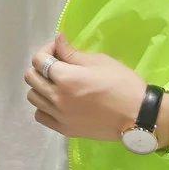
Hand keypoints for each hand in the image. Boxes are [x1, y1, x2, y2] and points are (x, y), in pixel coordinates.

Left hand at [24, 33, 168, 148]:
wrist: (137, 116)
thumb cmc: (122, 84)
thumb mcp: (99, 62)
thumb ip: (73, 53)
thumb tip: (58, 40)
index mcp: (65, 78)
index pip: (39, 60)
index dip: (46, 49)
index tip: (59, 49)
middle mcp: (57, 98)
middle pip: (31, 78)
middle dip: (41, 66)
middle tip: (57, 64)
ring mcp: (59, 116)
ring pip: (33, 97)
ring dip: (40, 86)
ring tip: (56, 84)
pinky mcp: (64, 129)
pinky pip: (41, 116)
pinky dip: (44, 107)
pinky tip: (57, 102)